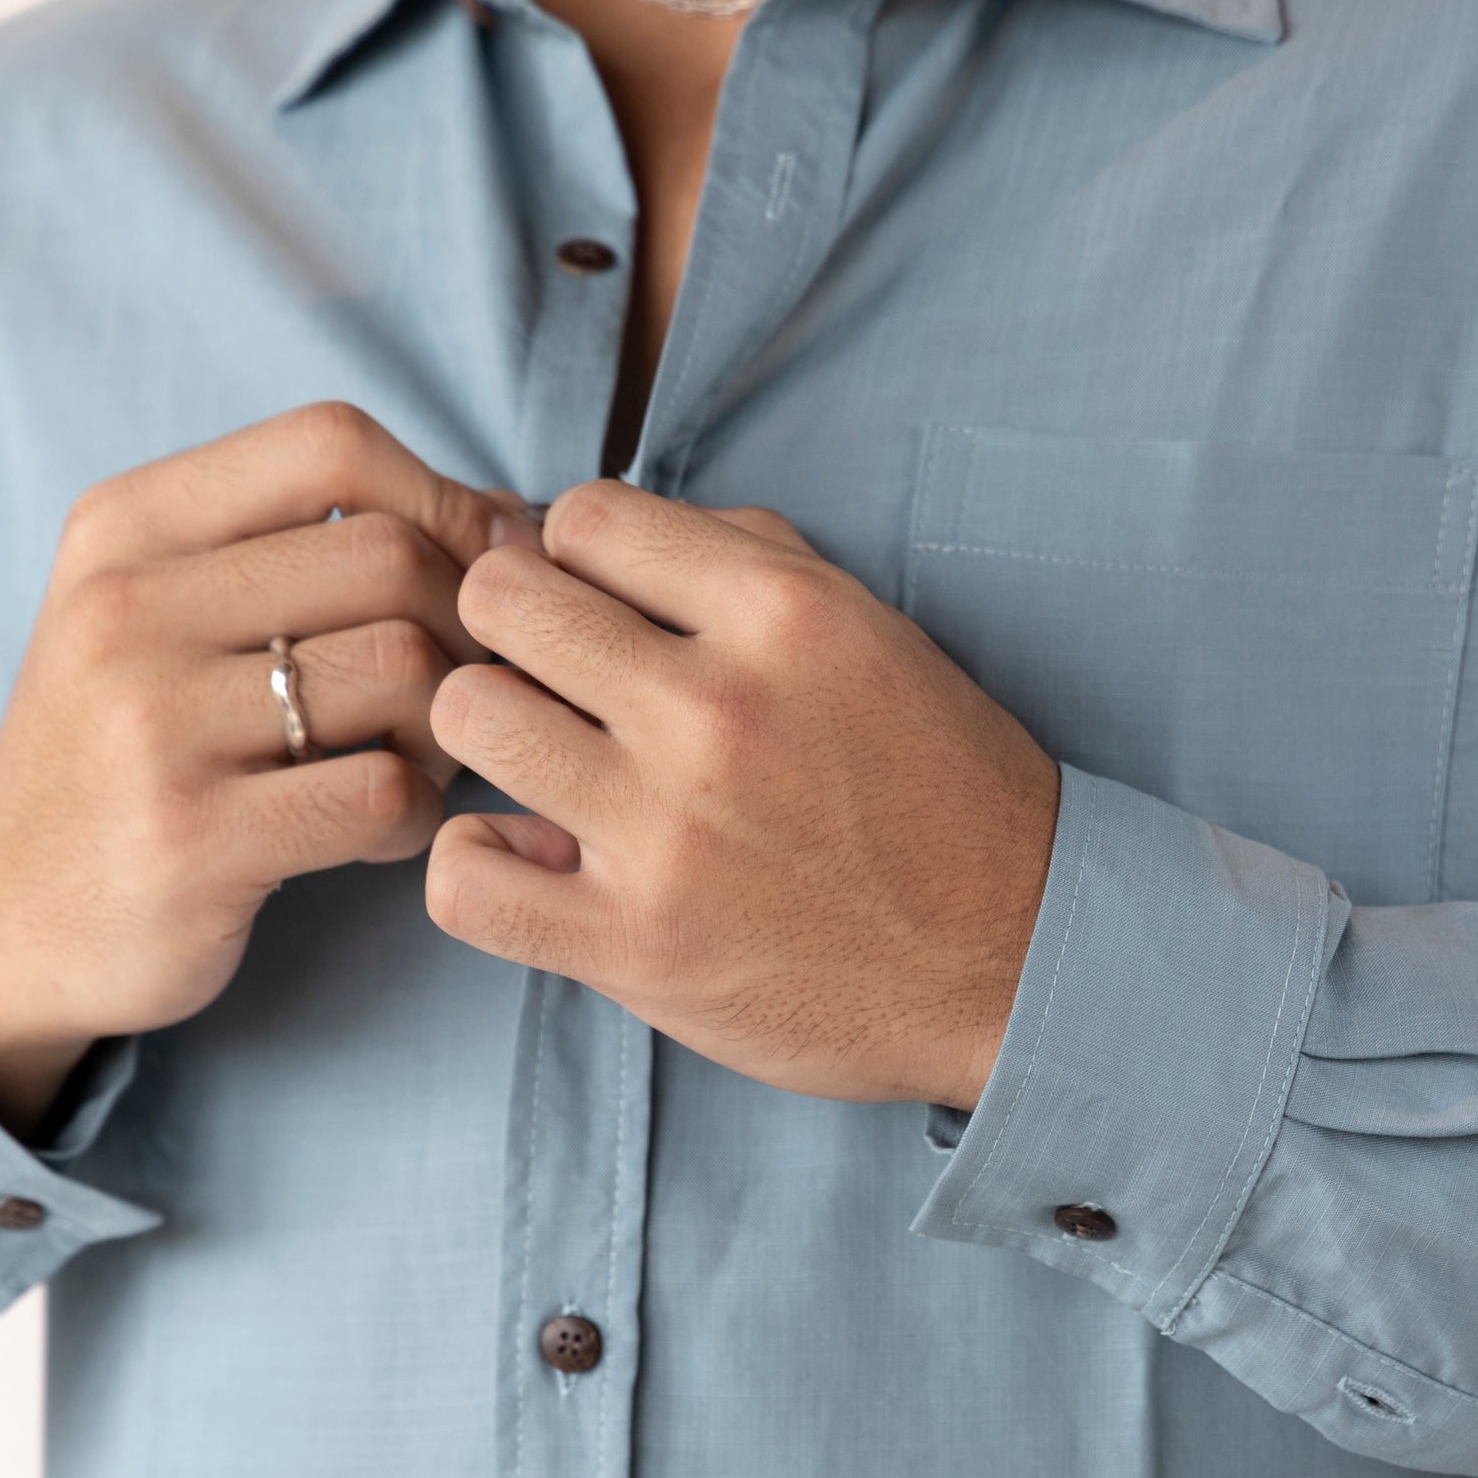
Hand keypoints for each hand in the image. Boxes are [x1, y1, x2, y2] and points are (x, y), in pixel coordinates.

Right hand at [0, 402, 506, 1136]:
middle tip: (466, 686)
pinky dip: (418, 813)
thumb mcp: (163, 610)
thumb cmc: (132, 748)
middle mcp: (126, 610)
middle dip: (464, 623)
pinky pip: (382, 793)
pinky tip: (386, 827)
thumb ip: (301, 545)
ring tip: (421, 758)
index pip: (330, 444)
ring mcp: (151, 727)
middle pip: (388, 557)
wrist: (6, 914)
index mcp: (125, 528)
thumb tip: (506, 513)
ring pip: (400, 672)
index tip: (484, 567)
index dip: (444, 496)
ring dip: (450, 723)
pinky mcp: (190, 842)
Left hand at [424, 483, 1059, 1110]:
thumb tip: (586, 531)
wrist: (1014, 961)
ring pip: (467, 716)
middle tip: (548, 680)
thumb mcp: (872, 632)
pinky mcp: (635, 946)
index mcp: (783, 614)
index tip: (598, 608)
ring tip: (537, 763)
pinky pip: (463, 879)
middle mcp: (717, 710)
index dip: (572, 557)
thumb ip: (744, 559)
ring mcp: (668, 832)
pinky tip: (528, 861)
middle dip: (509, 628)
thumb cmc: (939, 789)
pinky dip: (477, 866)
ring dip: (488, 735)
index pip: (584, 516)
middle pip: (500, 599)